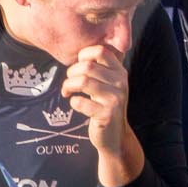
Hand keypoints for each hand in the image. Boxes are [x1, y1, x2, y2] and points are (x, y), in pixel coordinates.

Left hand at [62, 44, 130, 158]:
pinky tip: (76, 104)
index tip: (78, 66)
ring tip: (67, 91)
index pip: (100, 51)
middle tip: (69, 82)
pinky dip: (73, 102)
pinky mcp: (106, 114)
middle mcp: (120, 83)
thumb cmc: (104, 105)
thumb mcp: (107, 84)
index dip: (84, 55)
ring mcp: (115, 99)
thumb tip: (75, 50)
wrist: (114, 136)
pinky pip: (80, 102)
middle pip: (88, 66)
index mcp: (120, 72)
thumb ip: (98, 68)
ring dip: (68, 86)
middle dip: (71, 73)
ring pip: (83, 82)